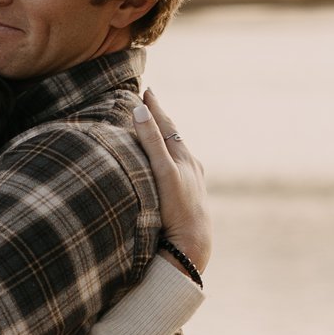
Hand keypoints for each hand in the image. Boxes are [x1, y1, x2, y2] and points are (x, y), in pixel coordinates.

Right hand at [131, 88, 210, 275]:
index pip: (166, 125)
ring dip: (165, 141)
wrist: (193, 244)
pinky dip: (169, 161)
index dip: (155, 108)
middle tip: (150, 104)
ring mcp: (192, 183)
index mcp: (183, 157)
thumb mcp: (162, 171)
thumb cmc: (176, 207)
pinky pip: (178, 171)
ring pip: (177, 155)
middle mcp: (191, 167)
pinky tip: (169, 169)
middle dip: (160, 121)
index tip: (146, 90)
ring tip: (157, 132)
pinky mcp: (189, 199)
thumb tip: (140, 109)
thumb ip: (151, 141)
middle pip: (173, 138)